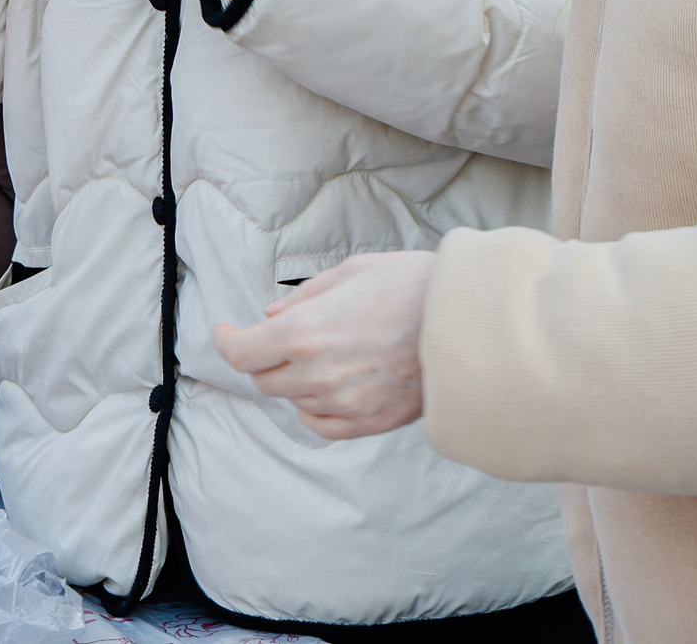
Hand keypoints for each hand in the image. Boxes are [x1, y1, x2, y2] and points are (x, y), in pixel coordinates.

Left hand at [213, 251, 435, 439]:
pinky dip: (315, 408)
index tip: (225, 332)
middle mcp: (318, 374)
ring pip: (294, 401)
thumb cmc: (414, 286)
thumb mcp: (352, 271)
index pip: (242, 352)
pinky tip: (330, 387)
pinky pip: (323, 424)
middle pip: (265, 379)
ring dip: (293, 380)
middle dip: (263, 358)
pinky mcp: (371, 422)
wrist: (471, 322)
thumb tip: (270, 317)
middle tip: (278, 339)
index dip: (225, 342)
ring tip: (321, 353)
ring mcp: (345, 403)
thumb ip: (304, 298)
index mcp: (306, 332)